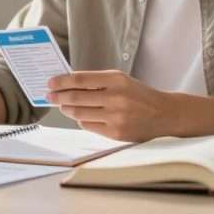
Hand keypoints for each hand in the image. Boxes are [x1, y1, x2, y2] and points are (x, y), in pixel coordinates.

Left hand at [47, 70, 180, 141]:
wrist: (164, 114)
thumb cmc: (139, 95)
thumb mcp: (121, 80)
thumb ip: (97, 81)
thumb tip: (68, 84)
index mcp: (116, 79)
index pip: (81, 79)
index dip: (62, 81)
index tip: (51, 82)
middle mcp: (116, 97)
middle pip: (76, 98)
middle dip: (59, 96)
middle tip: (50, 95)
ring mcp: (116, 117)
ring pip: (79, 113)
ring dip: (67, 109)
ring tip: (63, 106)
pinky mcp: (116, 133)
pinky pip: (88, 126)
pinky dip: (82, 120)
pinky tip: (81, 116)